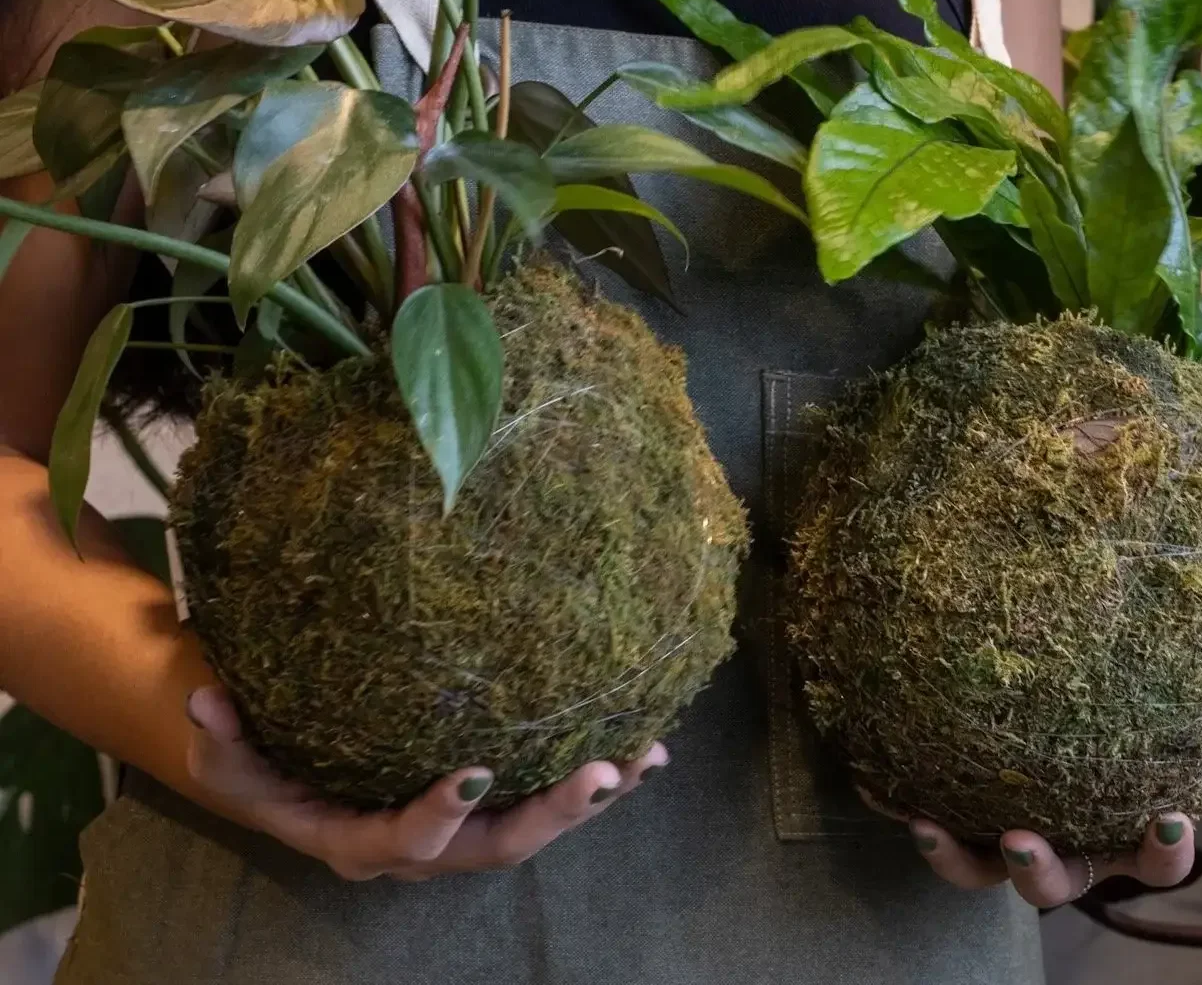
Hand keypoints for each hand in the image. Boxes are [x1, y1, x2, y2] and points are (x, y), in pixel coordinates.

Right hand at [185, 685, 665, 881]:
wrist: (292, 778)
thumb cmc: (261, 765)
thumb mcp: (230, 762)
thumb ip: (223, 741)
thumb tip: (207, 700)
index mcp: (363, 841)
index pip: (407, 838)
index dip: (441, 812)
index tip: (478, 770)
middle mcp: (424, 849)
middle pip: (498, 848)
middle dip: (554, 814)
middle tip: (604, 771)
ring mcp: (463, 831)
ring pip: (535, 826)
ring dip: (592, 797)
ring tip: (646, 757)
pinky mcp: (489, 804)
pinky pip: (545, 794)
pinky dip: (592, 778)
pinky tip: (645, 748)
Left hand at [903, 681, 1201, 907]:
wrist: (1045, 729)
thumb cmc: (1126, 738)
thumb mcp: (1175, 726)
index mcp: (1119, 829)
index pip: (1153, 858)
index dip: (1163, 848)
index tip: (1166, 817)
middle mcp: (1064, 844)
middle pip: (1056, 883)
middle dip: (1039, 870)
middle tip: (1019, 840)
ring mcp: (1008, 837)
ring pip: (980, 870)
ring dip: (955, 856)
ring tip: (926, 827)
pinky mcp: (959, 818)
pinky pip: (931, 824)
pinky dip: (907, 810)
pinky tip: (878, 787)